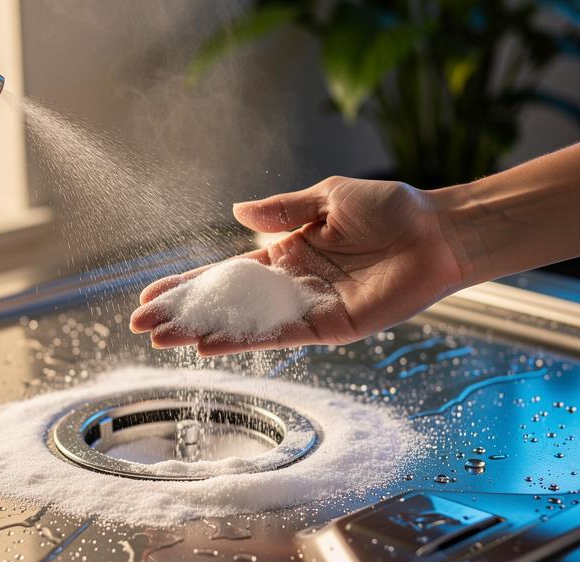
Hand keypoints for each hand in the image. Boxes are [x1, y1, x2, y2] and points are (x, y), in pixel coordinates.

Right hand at [130, 176, 470, 355]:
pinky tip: (211, 345)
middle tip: (142, 326)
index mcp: (287, 251)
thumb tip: (236, 211)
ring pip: (245, 324)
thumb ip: (283, 210)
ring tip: (164, 341)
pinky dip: (245, 340)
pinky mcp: (331, 327)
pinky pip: (281, 336)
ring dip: (204, 333)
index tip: (152, 293)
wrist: (438, 232)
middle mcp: (291, 284)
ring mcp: (308, 308)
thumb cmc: (392, 210)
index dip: (189, 284)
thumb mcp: (328, 197)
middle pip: (226, 304)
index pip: (226, 273)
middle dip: (184, 314)